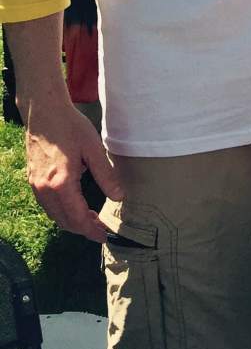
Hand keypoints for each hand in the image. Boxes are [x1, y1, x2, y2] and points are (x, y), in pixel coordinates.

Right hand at [23, 103, 122, 241]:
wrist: (44, 112)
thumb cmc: (70, 127)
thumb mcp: (94, 148)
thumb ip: (106, 175)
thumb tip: (119, 196)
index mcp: (61, 183)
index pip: (77, 217)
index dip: (91, 230)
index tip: (104, 236)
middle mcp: (45, 188)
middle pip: (64, 221)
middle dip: (82, 229)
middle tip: (100, 231)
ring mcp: (36, 185)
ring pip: (54, 215)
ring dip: (71, 222)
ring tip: (90, 220)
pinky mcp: (32, 180)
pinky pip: (47, 205)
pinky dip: (61, 212)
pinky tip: (74, 206)